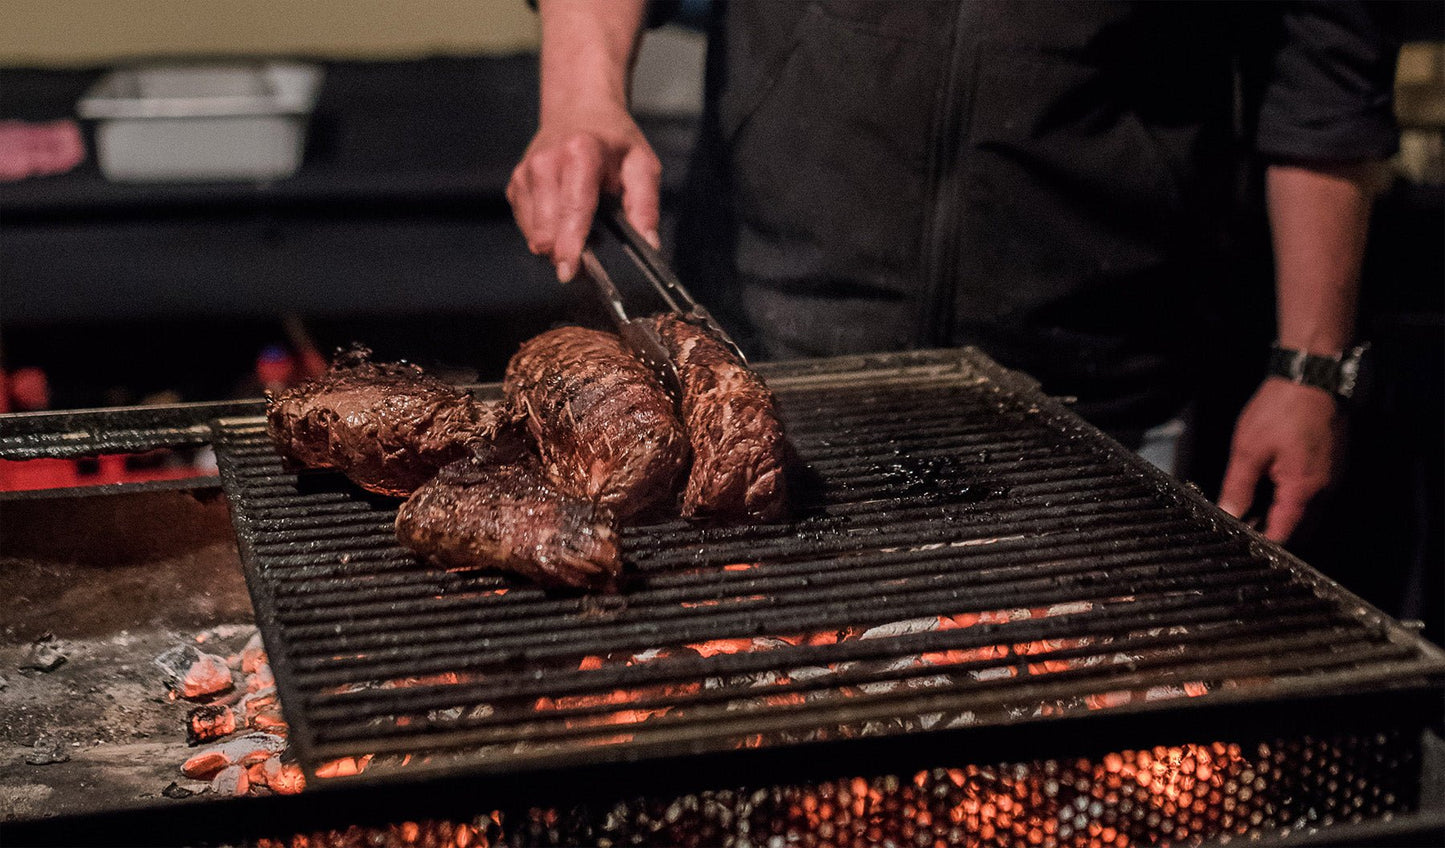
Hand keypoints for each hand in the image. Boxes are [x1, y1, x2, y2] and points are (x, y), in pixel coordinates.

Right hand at [507, 107, 660, 282]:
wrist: (578, 109)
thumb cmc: (613, 140)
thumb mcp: (642, 164)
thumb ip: (646, 205)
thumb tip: (649, 244)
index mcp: (580, 154)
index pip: (573, 208)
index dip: (570, 244)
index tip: (570, 270)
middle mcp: (545, 163)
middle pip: (547, 229)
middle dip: (566, 251)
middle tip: (592, 247)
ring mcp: (525, 175)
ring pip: (534, 234)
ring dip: (557, 243)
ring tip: (581, 225)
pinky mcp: (515, 185)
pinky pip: (527, 228)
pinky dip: (546, 232)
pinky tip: (564, 217)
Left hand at [1218, 378, 1343, 541]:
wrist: (1311, 376)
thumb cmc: (1280, 409)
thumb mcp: (1248, 451)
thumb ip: (1237, 487)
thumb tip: (1229, 513)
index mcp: (1304, 489)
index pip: (1285, 533)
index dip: (1264, 543)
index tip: (1246, 548)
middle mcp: (1324, 488)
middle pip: (1300, 527)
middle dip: (1275, 532)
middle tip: (1245, 529)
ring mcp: (1332, 476)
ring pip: (1308, 511)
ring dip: (1284, 515)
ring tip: (1253, 510)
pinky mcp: (1331, 464)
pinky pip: (1314, 492)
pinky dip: (1294, 498)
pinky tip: (1272, 489)